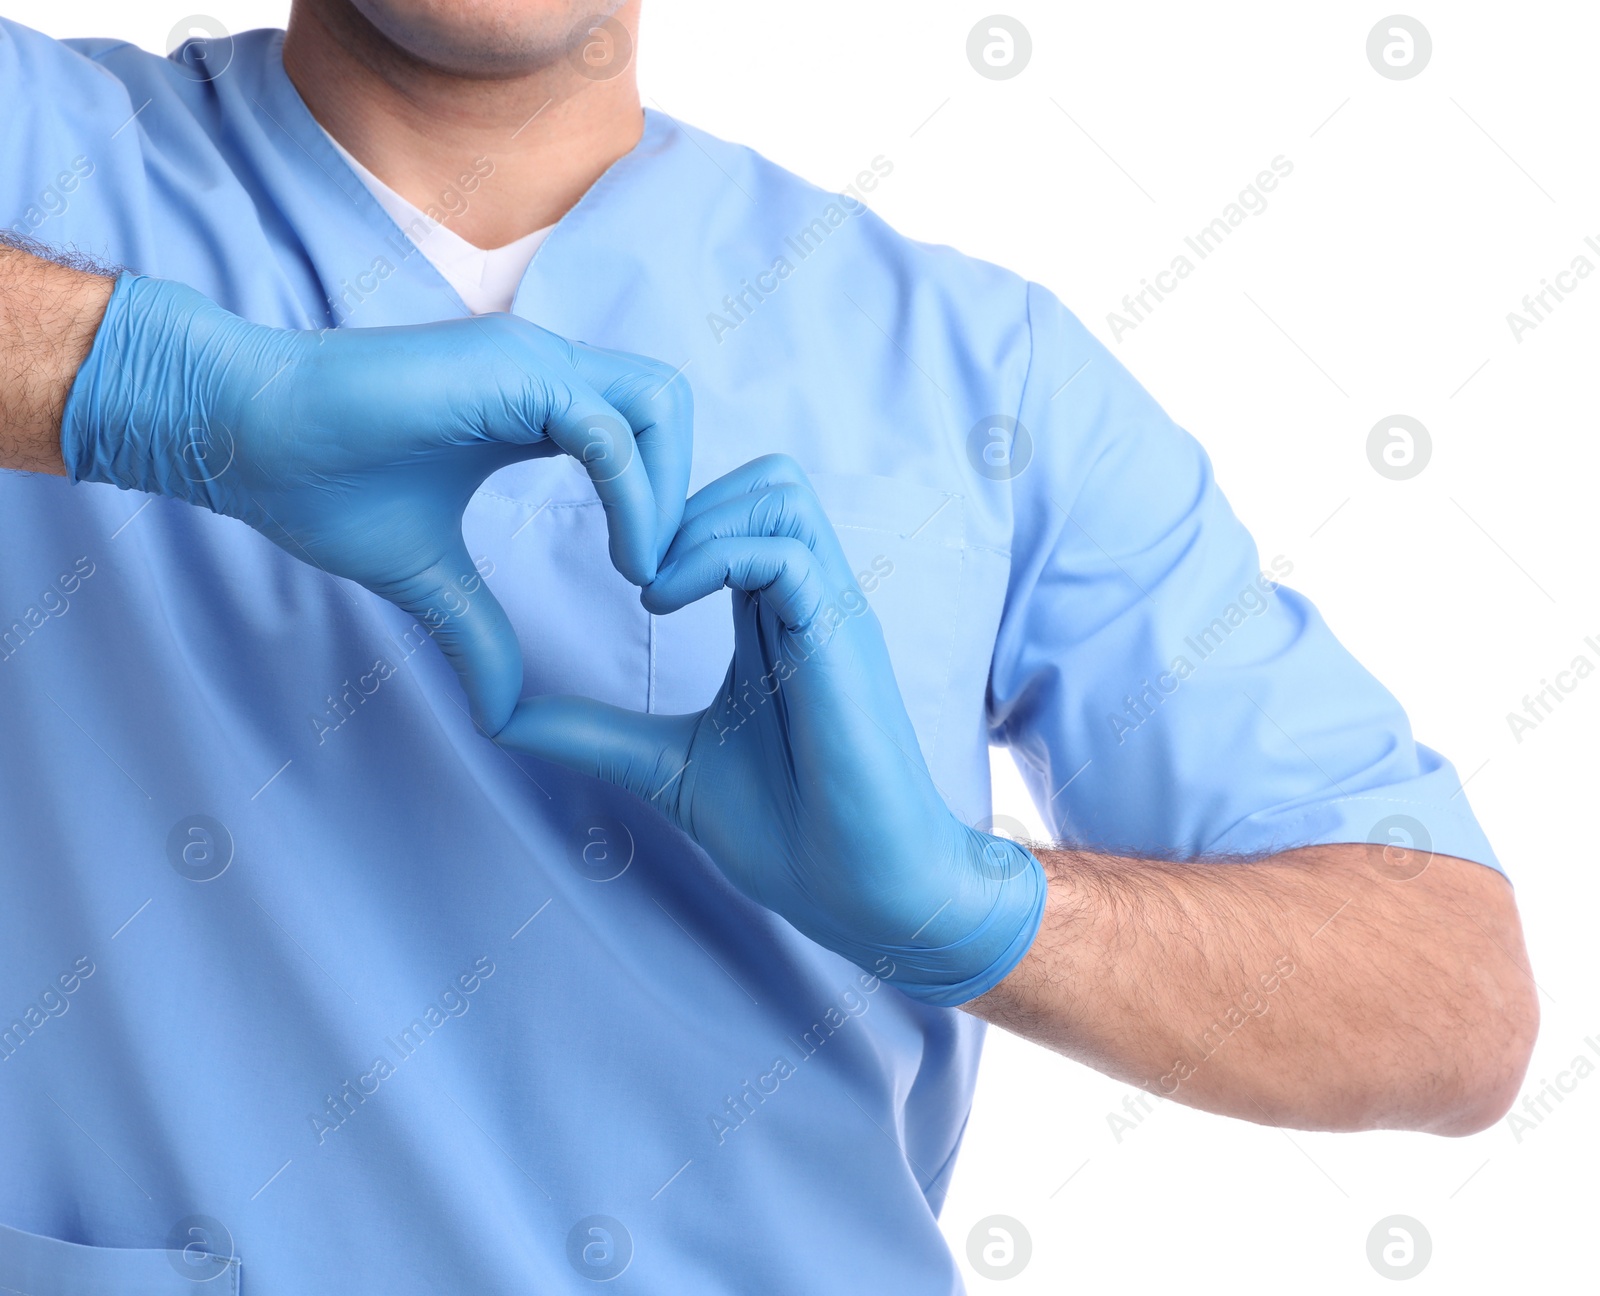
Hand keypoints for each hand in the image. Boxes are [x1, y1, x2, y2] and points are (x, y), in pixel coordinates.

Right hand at [61, 273, 690, 734]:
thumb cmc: (317, 486)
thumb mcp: (424, 577)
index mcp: (532, 409)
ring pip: (659, 406)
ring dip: (670, 494)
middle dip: (685, 496)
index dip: (660, 507)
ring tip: (645, 573)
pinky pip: (608, 430)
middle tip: (660, 580)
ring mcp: (529, 363)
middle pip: (669, 411)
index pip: (641, 437)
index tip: (647, 586)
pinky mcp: (509, 372)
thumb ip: (477, 632)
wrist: (238, 434)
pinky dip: (634, 495)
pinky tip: (624, 561)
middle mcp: (543, 374)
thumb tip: (503, 717)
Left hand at [495, 456, 1046, 1004]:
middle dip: (683, 499)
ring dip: (699, 522)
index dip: (671, 516)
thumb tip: (500, 718)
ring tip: (649, 589)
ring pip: (779, 490)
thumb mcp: (667, 767)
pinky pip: (785, 552)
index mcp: (774, 619)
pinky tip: (664, 605)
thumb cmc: (790, 835)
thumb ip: (594, 732)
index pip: (736, 511)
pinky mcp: (843, 639)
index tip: (617, 574)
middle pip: (763, 478)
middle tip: (628, 569)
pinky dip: (716, 558)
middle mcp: (809, 602)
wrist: (867, 894)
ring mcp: (830, 614)